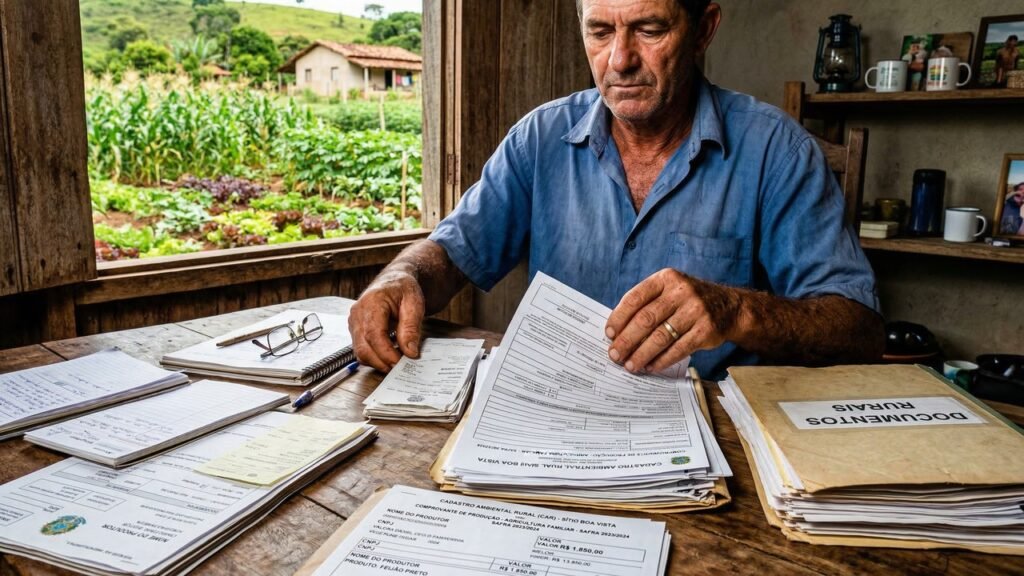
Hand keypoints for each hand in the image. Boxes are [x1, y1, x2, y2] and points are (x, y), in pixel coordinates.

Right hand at [348, 266, 423, 371]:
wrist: (394, 281)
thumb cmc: (404, 289)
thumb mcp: (415, 304)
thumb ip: (411, 328)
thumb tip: (410, 352)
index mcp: (372, 302)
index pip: (374, 334)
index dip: (387, 353)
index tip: (401, 363)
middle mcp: (357, 313)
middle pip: (363, 347)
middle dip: (382, 362)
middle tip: (401, 368)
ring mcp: (353, 322)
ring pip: (360, 352)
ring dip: (378, 362)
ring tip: (397, 362)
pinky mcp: (355, 330)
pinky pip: (361, 350)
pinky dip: (374, 357)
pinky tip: (389, 356)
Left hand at [604, 268, 741, 372]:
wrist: (730, 307)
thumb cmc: (689, 301)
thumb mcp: (670, 290)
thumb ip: (647, 304)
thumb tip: (618, 331)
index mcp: (666, 278)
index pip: (635, 298)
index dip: (619, 317)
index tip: (608, 334)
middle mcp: (681, 292)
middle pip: (646, 319)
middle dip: (626, 340)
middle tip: (615, 355)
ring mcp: (695, 310)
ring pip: (661, 337)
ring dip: (642, 354)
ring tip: (630, 365)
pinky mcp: (706, 330)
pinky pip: (678, 349)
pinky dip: (661, 360)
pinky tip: (650, 367)